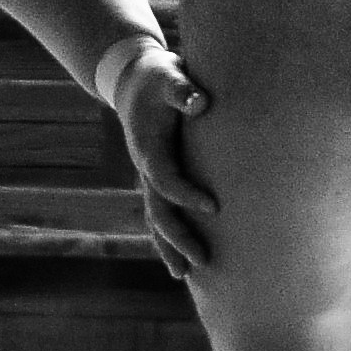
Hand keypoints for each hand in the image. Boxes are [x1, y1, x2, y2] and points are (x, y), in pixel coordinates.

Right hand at [97, 33, 220, 279]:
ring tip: (184, 275)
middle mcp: (144, 168)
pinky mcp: (156, 180)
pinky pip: (160, 214)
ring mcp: (147, 177)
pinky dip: (167, 238)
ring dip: (168, 246)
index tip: (215, 207)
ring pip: (155, 219)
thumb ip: (182, 89)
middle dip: (179, 237)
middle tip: (204, 259)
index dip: (187, 195)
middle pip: (158, 211)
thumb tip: (200, 102)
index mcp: (147, 148)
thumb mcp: (168, 75)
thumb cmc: (159, 78)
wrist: (135, 81)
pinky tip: (181, 261)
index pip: (165, 179)